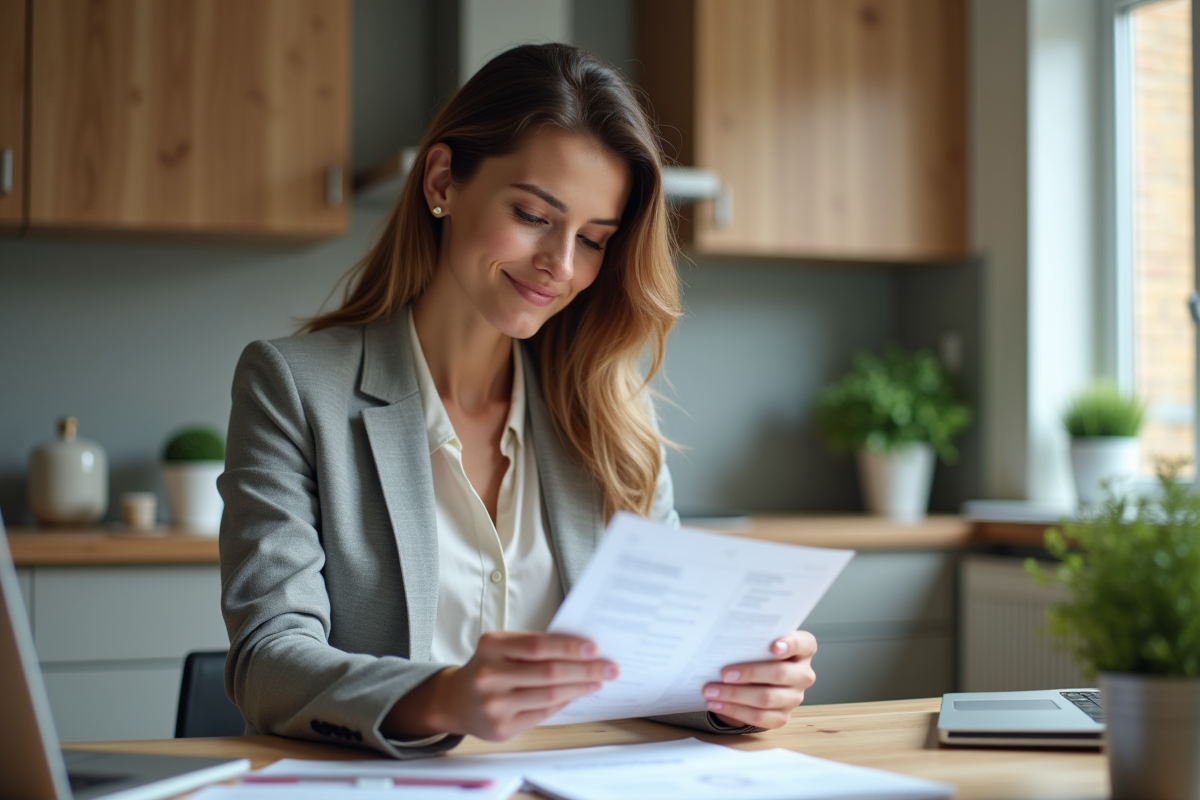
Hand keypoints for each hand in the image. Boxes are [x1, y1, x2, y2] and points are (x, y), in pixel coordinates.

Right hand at [383, 631, 617, 741]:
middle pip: (549, 672)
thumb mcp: (502, 647)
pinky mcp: (501, 727)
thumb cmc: (488, 667)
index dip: (569, 647)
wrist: (456, 700)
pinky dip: (565, 702)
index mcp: (491, 646)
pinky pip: (543, 713)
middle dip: (585, 669)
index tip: (594, 647)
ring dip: (580, 687)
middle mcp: (490, 675)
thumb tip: (581, 650)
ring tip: (599, 680)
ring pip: (549, 695)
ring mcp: (494, 704)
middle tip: (609, 666)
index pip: (538, 646)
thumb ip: (534, 646)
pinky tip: (577, 694)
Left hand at [703, 630, 816, 729]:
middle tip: (724, 673)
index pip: (804, 644)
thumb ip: (752, 641)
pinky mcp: (783, 716)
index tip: (773, 646)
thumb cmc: (758, 653)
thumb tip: (724, 643)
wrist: (758, 679)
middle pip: (780, 674)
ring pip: (766, 698)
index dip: (791, 644)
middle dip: (749, 673)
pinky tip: (717, 704)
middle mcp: (803, 674)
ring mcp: (795, 697)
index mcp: (803, 650)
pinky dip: (734, 710)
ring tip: (711, 691)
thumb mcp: (759, 643)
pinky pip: (759, 717)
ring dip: (735, 695)